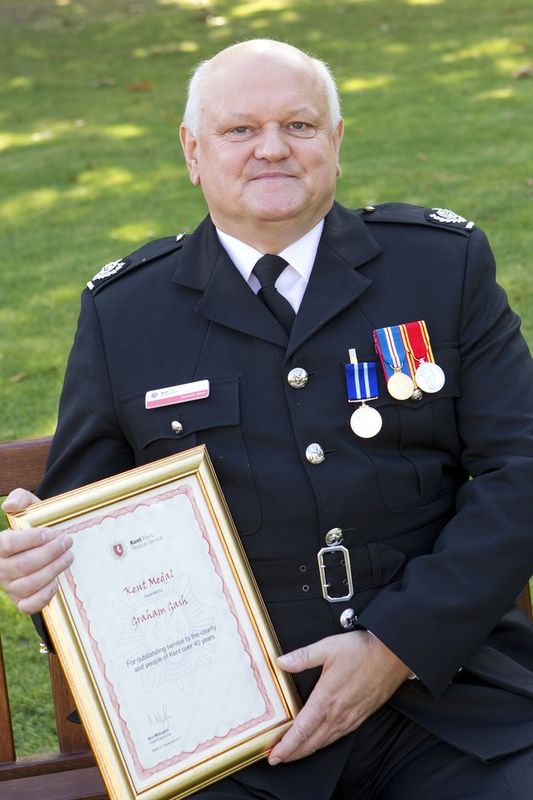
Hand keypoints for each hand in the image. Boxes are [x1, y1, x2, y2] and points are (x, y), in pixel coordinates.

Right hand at [0, 489, 73, 613]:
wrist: (39, 544)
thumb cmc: (33, 525)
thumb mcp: (28, 507)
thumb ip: (19, 498)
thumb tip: (9, 506)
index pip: (9, 544)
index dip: (32, 539)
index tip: (53, 532)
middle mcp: (1, 568)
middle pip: (24, 565)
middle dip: (51, 553)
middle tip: (68, 542)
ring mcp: (9, 586)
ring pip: (30, 583)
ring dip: (53, 570)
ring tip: (69, 556)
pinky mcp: (20, 600)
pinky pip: (28, 606)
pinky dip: (43, 596)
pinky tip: (56, 583)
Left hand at [268, 630, 411, 763]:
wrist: (392, 655)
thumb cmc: (362, 651)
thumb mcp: (328, 647)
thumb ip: (303, 656)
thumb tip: (281, 661)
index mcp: (326, 698)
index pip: (302, 730)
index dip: (287, 746)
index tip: (274, 755)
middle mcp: (338, 713)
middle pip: (311, 742)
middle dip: (292, 754)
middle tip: (276, 758)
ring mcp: (350, 718)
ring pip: (324, 742)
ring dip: (307, 750)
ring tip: (293, 753)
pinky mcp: (360, 717)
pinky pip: (338, 737)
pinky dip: (323, 743)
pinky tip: (318, 741)